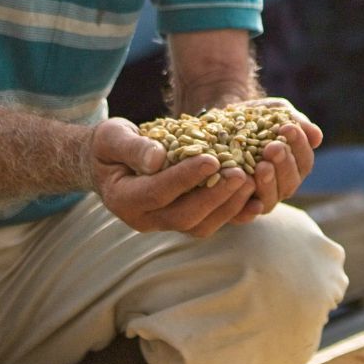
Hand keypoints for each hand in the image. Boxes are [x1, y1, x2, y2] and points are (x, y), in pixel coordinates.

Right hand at [91, 117, 256, 238]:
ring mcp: (164, 223)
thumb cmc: (110, 145)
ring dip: (228, 206)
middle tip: (240, 174)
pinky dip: (232, 213)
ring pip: (200, 226)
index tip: (212, 159)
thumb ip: (133, 147)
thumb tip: (158, 159)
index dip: (185, 178)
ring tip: (250, 180)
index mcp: (124, 199)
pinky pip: (210, 222)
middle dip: (214, 196)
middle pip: (184, 217)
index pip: (158, 192)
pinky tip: (254, 197)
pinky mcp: (182, 220)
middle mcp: (144, 220)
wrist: (108, 162)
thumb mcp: (112, 137)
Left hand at [227, 98, 323, 223]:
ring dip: (268, 184)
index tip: (288, 128)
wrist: (217, 124)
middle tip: (273, 148)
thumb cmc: (253, 117)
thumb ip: (295, 120)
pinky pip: (245, 216)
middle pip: (290, 182)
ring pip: (271, 199)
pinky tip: (249, 200)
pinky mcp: (237, 209)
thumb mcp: (274, 112)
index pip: (304, 160)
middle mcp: (280, 185)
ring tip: (261, 167)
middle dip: (283, 164)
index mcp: (294, 165)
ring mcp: (259, 199)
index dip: (299, 144)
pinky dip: (248, 211)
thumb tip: (316, 137)